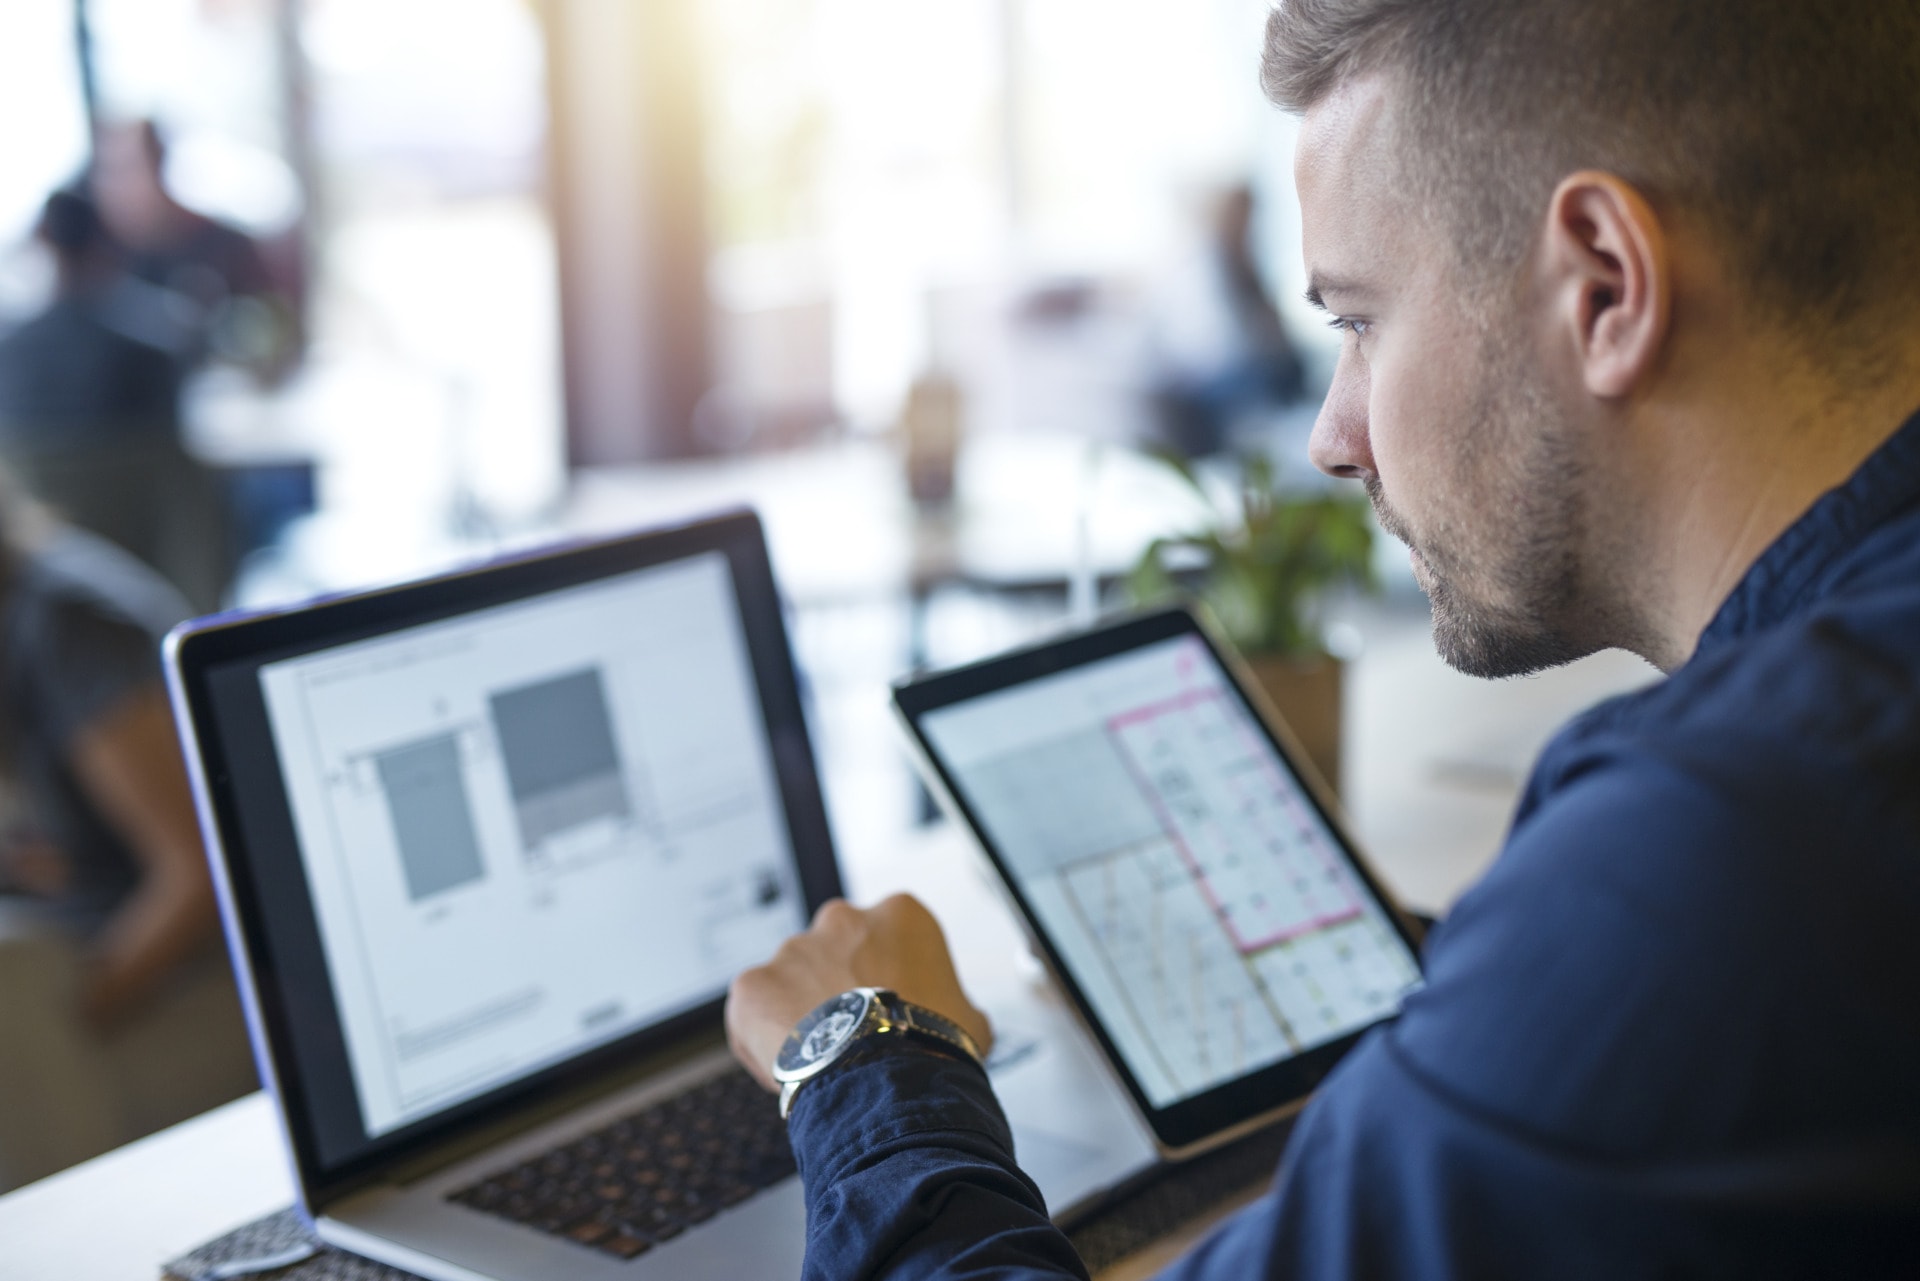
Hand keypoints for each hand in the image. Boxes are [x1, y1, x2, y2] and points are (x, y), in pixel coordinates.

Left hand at [726, 894, 991, 1089]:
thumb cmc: (932, 1048)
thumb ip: (957, 1004)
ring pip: (793, 981)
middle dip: (840, 986)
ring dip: (804, 1011)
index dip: (891, 979)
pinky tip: (790, 1067)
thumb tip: (963, 1019)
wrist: (886, 1082)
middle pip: (836, 951)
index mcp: (900, 915)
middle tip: (854, 1033)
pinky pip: (754, 1012)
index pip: (891, 939)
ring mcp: (793, 950)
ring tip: (823, 1058)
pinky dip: (764, 1037)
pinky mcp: (753, 985)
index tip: (892, 1010)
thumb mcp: (972, 1020)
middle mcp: (842, 919)